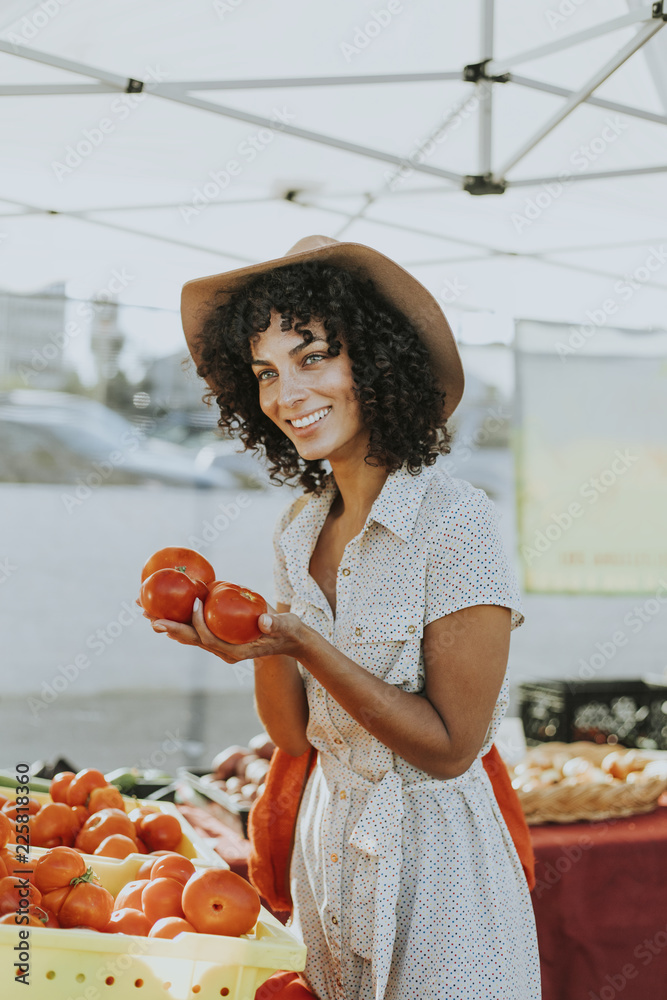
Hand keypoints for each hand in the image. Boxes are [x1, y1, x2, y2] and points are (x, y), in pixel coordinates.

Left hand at [137, 596, 307, 663]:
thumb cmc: (287, 632)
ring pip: (188, 635)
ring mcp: (219, 644)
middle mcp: (222, 650)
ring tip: (146, 610)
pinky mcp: (219, 636)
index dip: (199, 623)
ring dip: (167, 622)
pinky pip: (195, 629)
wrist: (288, 641)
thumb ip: (275, 624)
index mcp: (235, 651)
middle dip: (168, 626)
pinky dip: (179, 619)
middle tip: (147, 615)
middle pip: (191, 639)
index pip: (210, 639)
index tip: (193, 603)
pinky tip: (166, 609)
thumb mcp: (285, 627)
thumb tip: (264, 621)